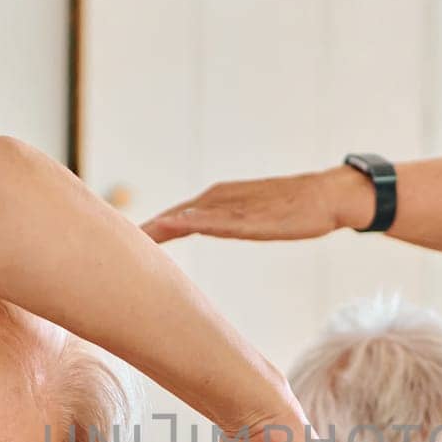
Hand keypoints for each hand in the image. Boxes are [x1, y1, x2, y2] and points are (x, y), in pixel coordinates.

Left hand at [141, 166, 372, 243]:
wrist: (328, 196)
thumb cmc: (294, 210)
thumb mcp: (253, 219)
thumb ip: (228, 222)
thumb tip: (208, 231)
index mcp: (217, 201)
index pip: (174, 218)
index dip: (148, 231)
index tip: (121, 244)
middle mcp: (220, 199)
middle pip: (172, 216)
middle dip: (145, 230)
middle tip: (113, 244)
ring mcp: (235, 206)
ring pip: (188, 215)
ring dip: (161, 225)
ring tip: (135, 235)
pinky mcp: (252, 216)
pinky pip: (218, 219)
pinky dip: (194, 220)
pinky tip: (177, 223)